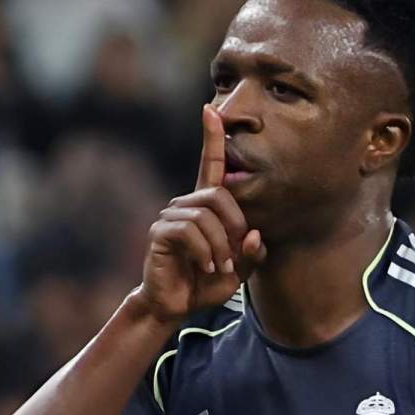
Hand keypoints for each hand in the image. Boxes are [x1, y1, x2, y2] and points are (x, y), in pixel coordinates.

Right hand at [139, 105, 266, 321]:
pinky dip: (205, 252)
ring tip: (217, 267)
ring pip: (207, 216)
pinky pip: (190, 231)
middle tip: (232, 257)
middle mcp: (186, 203)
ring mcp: (171, 215)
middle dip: (234, 227)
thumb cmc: (206, 282)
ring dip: (220, 247)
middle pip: (220, 194)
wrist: (176, 304)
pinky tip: (203, 266)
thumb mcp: (239, 269)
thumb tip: (254, 234)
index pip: (210, 164)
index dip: (211, 138)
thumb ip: (253, 253)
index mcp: (206, 205)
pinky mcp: (160, 231)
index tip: (210, 110)